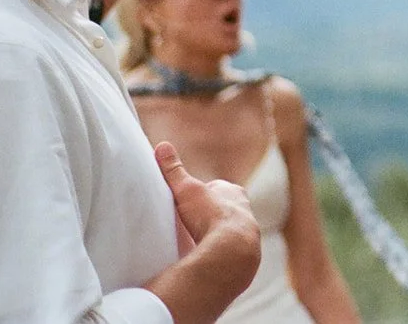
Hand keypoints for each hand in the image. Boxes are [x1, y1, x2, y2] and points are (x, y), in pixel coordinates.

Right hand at [155, 142, 260, 280]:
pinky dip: (217, 255)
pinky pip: (227, 254)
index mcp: (234, 194)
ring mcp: (245, 236)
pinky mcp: (241, 258)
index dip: (202, 193)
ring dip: (215, 237)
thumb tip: (162, 146)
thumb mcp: (187, 190)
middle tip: (192, 222)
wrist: (231, 252)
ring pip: (228, 233)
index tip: (188, 200)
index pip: (217, 189)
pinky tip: (205, 260)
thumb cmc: (211, 215)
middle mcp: (245, 213)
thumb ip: (174, 171)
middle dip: (210, 215)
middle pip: (224, 211)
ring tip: (196, 243)